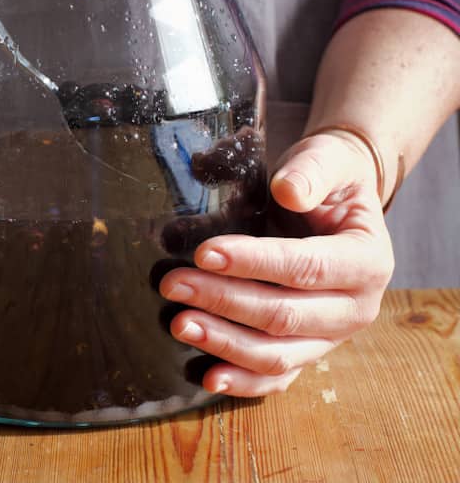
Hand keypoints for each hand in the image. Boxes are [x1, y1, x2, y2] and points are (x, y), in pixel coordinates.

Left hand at [159, 130, 393, 396]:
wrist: (337, 200)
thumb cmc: (328, 177)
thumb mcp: (327, 159)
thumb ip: (311, 171)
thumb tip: (288, 191)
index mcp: (367, 260)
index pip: (306, 267)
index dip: (254, 262)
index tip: (204, 253)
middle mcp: (356, 308)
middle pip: (285, 315)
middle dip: (224, 302)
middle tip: (173, 284)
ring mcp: (331, 336)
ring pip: (277, 354)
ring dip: (225, 343)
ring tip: (179, 324)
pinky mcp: (308, 349)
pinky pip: (277, 377)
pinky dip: (243, 381)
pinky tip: (207, 376)